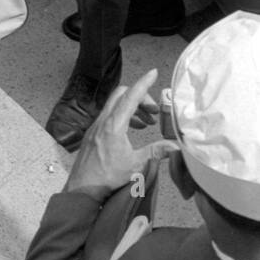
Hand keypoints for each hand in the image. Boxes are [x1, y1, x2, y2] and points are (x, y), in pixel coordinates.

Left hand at [65, 69, 176, 201]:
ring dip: (132, 108)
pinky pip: (109, 114)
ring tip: (147, 122)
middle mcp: (104, 120)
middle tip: (154, 110)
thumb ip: (156, 152)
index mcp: (114, 125)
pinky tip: (132, 129)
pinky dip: (123, 115)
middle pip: (122, 95)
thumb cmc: (109, 177)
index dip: (143, 83)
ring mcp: (96, 125)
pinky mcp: (94, 131)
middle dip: (140, 97)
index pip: (131, 97)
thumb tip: (175, 147)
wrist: (83, 186)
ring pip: (115, 105)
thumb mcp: (136, 164)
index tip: (153, 73)